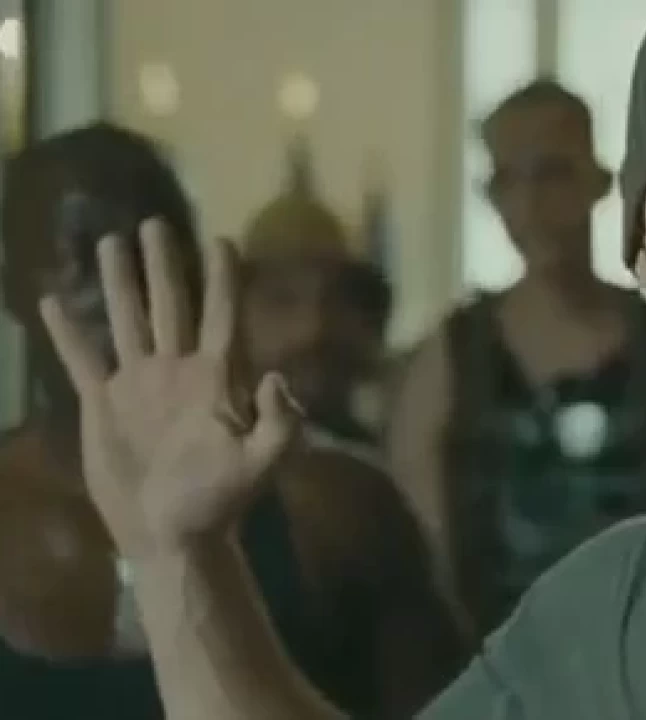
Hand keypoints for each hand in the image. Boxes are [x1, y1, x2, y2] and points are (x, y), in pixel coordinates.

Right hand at [40, 219, 300, 558]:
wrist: (170, 534)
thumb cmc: (220, 502)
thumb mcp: (262, 465)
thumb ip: (280, 423)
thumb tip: (279, 377)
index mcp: (219, 378)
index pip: (223, 314)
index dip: (223, 278)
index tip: (221, 239)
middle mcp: (179, 369)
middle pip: (171, 303)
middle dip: (165, 264)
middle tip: (156, 222)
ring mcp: (140, 384)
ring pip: (128, 319)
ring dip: (120, 282)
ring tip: (110, 241)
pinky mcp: (105, 404)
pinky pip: (83, 358)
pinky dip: (67, 332)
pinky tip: (51, 299)